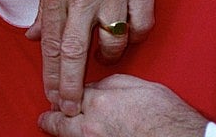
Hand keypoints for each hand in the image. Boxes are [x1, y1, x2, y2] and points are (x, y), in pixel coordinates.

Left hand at [26, 0, 152, 115]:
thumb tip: (36, 37)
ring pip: (113, 42)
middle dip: (74, 85)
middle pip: (78, 52)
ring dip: (106, 57)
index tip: (54, 97)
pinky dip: (134, 35)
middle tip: (73, 107)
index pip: (53, 44)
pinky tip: (126, 34)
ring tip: (100, 58)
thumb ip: (44, 5)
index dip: (53, 75)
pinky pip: (141, 24)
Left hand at [38, 74, 208, 136]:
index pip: (69, 93)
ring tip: (56, 126)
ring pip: (67, 136)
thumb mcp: (139, 86)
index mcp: (100, 101)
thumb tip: (95, 87)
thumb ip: (110, 84)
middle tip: (47, 116)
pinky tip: (80, 135)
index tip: (58, 96)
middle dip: (52, 116)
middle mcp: (92, 126)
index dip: (64, 93)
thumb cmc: (168, 118)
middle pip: (58, 119)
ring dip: (63, 130)